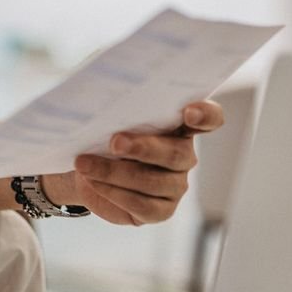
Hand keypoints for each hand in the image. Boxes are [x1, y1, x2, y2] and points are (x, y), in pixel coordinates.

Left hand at [48, 100, 224, 225]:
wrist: (82, 166)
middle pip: (176, 153)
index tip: (189, 111)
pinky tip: (93, 181)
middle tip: (114, 142)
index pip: (209, 118)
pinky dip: (114, 193)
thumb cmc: (99, 130)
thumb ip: (114, 93)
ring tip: (85, 163)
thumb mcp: (105, 108)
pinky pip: (141, 205)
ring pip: (153, 181)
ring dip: (115, 172)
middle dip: (143, 147)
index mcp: (178, 125)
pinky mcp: (160, 210)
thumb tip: (103, 80)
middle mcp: (183, 155)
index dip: (205, 115)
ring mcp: (174, 185)